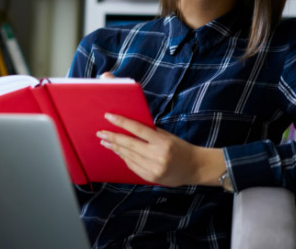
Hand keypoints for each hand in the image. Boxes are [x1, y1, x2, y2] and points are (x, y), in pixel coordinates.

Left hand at [96, 113, 224, 186]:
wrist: (195, 168)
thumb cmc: (180, 147)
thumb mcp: (167, 136)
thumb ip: (149, 132)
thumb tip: (127, 126)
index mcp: (162, 142)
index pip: (138, 129)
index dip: (121, 122)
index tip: (108, 117)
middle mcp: (157, 156)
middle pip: (129, 144)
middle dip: (112, 138)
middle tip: (100, 133)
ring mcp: (153, 169)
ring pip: (128, 156)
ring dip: (116, 148)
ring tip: (106, 142)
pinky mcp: (150, 178)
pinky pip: (132, 166)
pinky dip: (124, 158)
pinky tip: (118, 152)